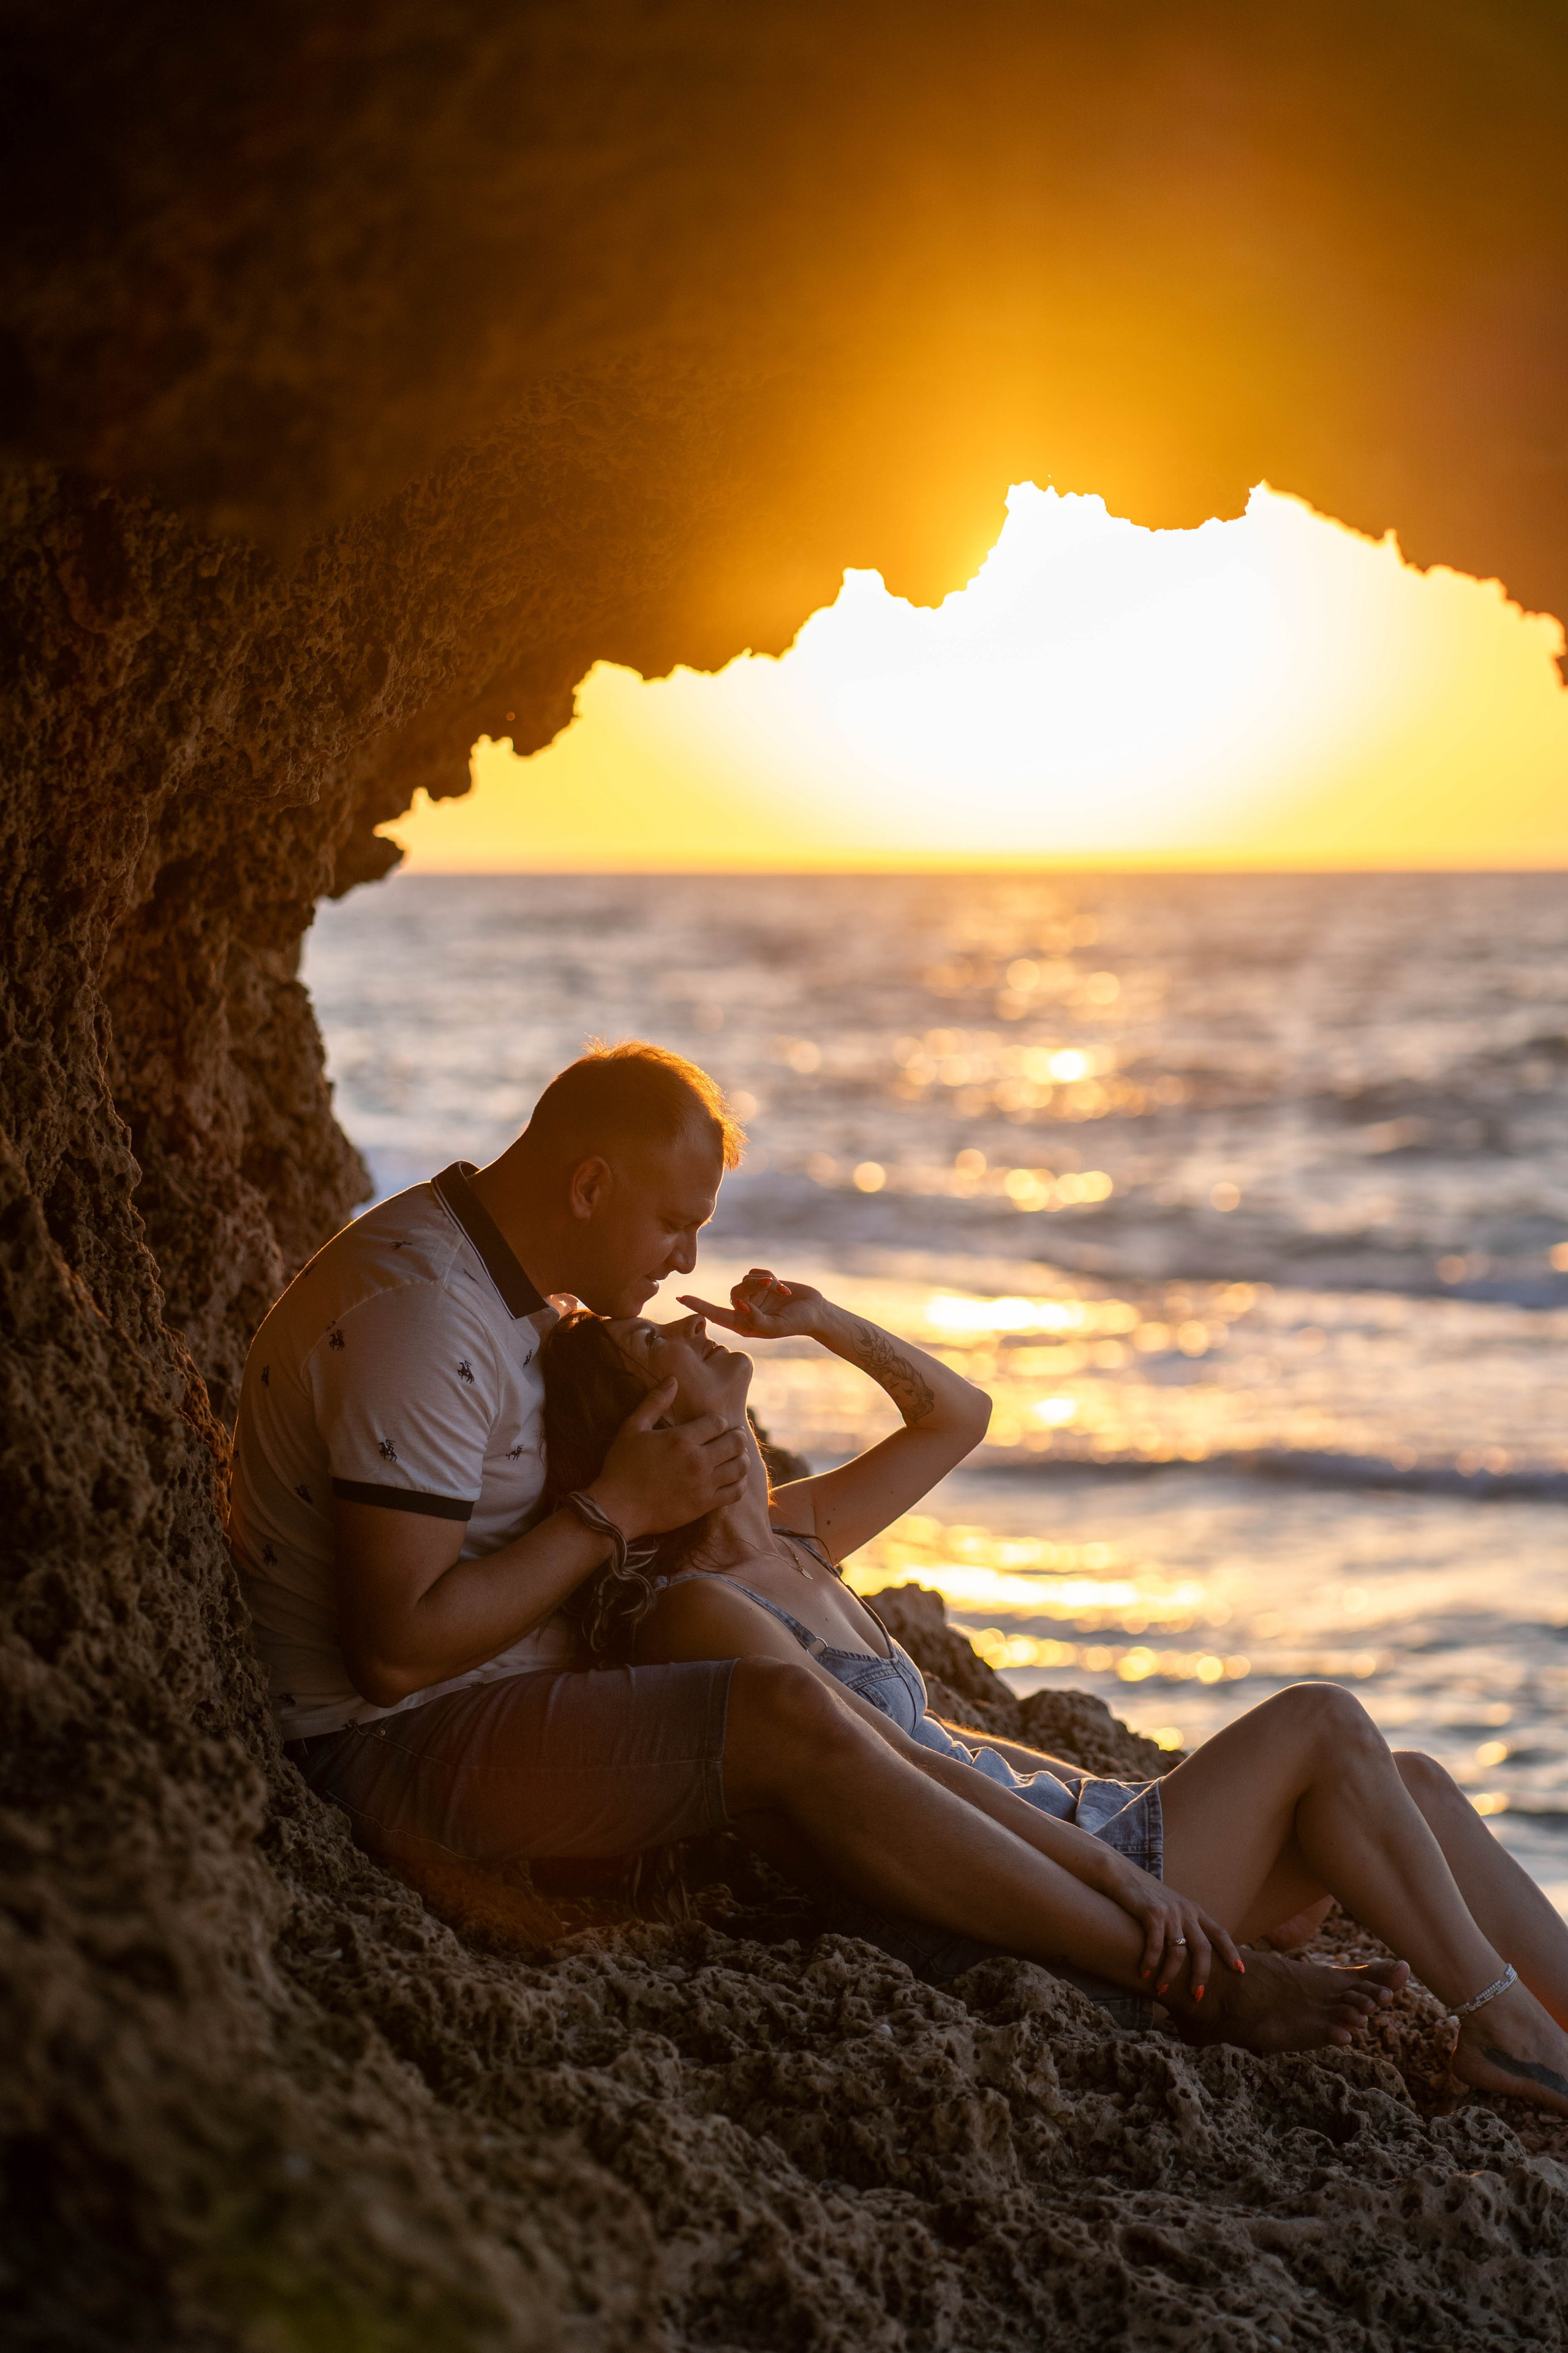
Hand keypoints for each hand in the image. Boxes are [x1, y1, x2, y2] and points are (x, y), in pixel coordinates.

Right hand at [588, 1379, 748, 1538]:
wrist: (617, 1509)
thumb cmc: (622, 1466)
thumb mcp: (632, 1428)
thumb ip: (654, 1402)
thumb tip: (672, 1379)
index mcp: (681, 1439)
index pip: (718, 1422)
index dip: (719, 1421)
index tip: (715, 1425)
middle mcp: (697, 1461)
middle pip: (735, 1443)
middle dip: (737, 1436)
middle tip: (733, 1437)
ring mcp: (703, 1485)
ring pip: (740, 1467)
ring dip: (742, 1458)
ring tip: (736, 1456)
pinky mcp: (704, 1505)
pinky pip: (736, 1492)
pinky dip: (740, 1483)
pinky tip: (733, 1478)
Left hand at [678, 1268, 825, 1340]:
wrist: (816, 1312)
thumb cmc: (797, 1323)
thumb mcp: (776, 1327)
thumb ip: (756, 1319)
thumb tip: (738, 1306)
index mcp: (744, 1324)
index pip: (716, 1314)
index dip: (698, 1306)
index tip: (680, 1298)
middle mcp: (745, 1309)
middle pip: (736, 1291)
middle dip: (755, 1286)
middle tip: (774, 1286)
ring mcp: (753, 1296)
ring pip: (746, 1280)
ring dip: (766, 1282)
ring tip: (784, 1293)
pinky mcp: (762, 1284)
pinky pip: (756, 1273)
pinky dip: (770, 1277)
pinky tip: (783, 1288)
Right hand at [1100, 1858, 1243, 2001]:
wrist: (1123, 1876)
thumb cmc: (1147, 1896)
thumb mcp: (1173, 1906)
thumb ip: (1184, 1923)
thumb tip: (1191, 1951)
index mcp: (1194, 1911)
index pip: (1220, 1933)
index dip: (1231, 1952)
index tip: (1239, 1971)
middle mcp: (1186, 1911)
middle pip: (1203, 1949)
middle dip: (1201, 1975)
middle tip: (1197, 1995)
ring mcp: (1170, 1913)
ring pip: (1178, 1952)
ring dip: (1170, 1975)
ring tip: (1162, 1988)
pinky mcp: (1152, 1913)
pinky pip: (1155, 1946)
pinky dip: (1151, 1963)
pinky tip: (1144, 1972)